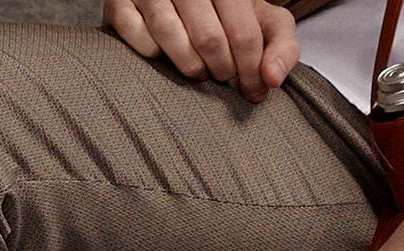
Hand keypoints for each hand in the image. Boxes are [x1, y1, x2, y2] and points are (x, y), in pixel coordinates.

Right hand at [102, 0, 299, 101]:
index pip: (244, 32)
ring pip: (173, 39)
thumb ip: (281, 46)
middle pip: (209, 39)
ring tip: (201, 70)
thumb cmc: (226, 16)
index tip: (254, 90)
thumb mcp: (262, 23)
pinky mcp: (122, 7)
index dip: (252, 70)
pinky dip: (158, 58)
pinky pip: (143, 43)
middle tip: (224, 76)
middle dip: (222, 69)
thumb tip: (272, 79)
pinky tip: (168, 57)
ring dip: (192, 68)